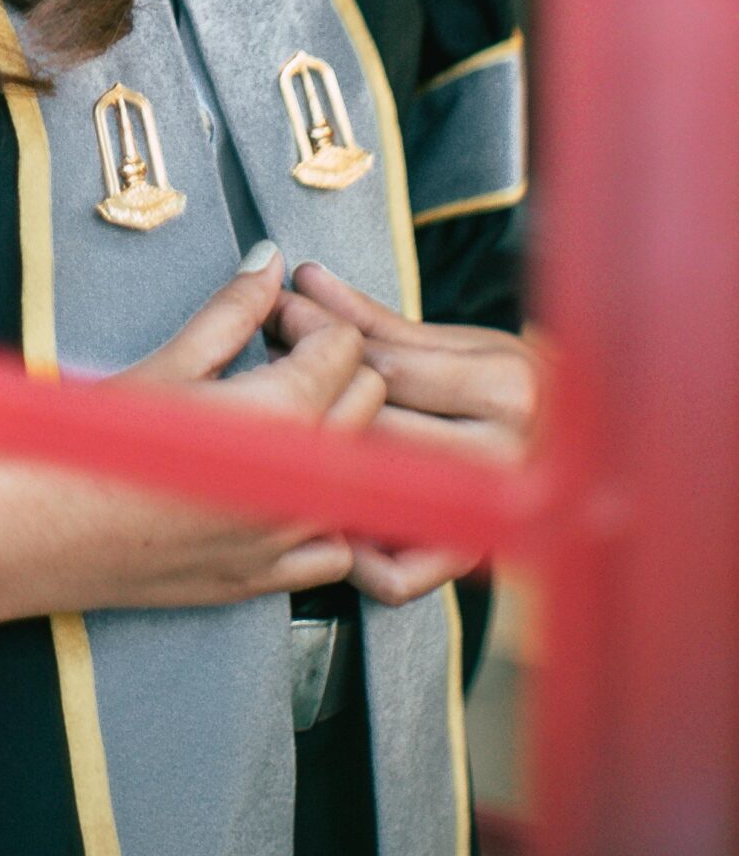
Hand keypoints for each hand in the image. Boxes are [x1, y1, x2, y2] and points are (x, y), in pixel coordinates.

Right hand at [26, 247, 385, 615]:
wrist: (41, 531)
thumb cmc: (91, 444)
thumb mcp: (166, 364)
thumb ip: (233, 311)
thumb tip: (270, 262)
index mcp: (280, 416)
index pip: (345, 347)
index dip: (307, 321)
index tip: (269, 321)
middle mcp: (301, 482)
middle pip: (368, 401)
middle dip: (330, 368)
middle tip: (271, 357)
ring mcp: (290, 538)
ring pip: (363, 472)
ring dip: (332, 437)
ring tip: (276, 420)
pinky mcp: (269, 579)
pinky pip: (338, 546)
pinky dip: (323, 514)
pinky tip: (278, 490)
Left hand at [270, 260, 542, 605]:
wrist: (589, 458)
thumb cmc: (514, 388)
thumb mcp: (460, 344)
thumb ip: (376, 321)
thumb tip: (305, 279)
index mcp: (507, 389)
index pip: (388, 367)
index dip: (320, 337)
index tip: (279, 316)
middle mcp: (503, 457)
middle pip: (375, 431)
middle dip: (309, 398)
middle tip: (266, 372)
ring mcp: (488, 518)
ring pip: (377, 495)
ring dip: (316, 467)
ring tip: (279, 432)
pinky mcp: (471, 561)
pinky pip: (396, 576)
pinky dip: (354, 556)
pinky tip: (330, 513)